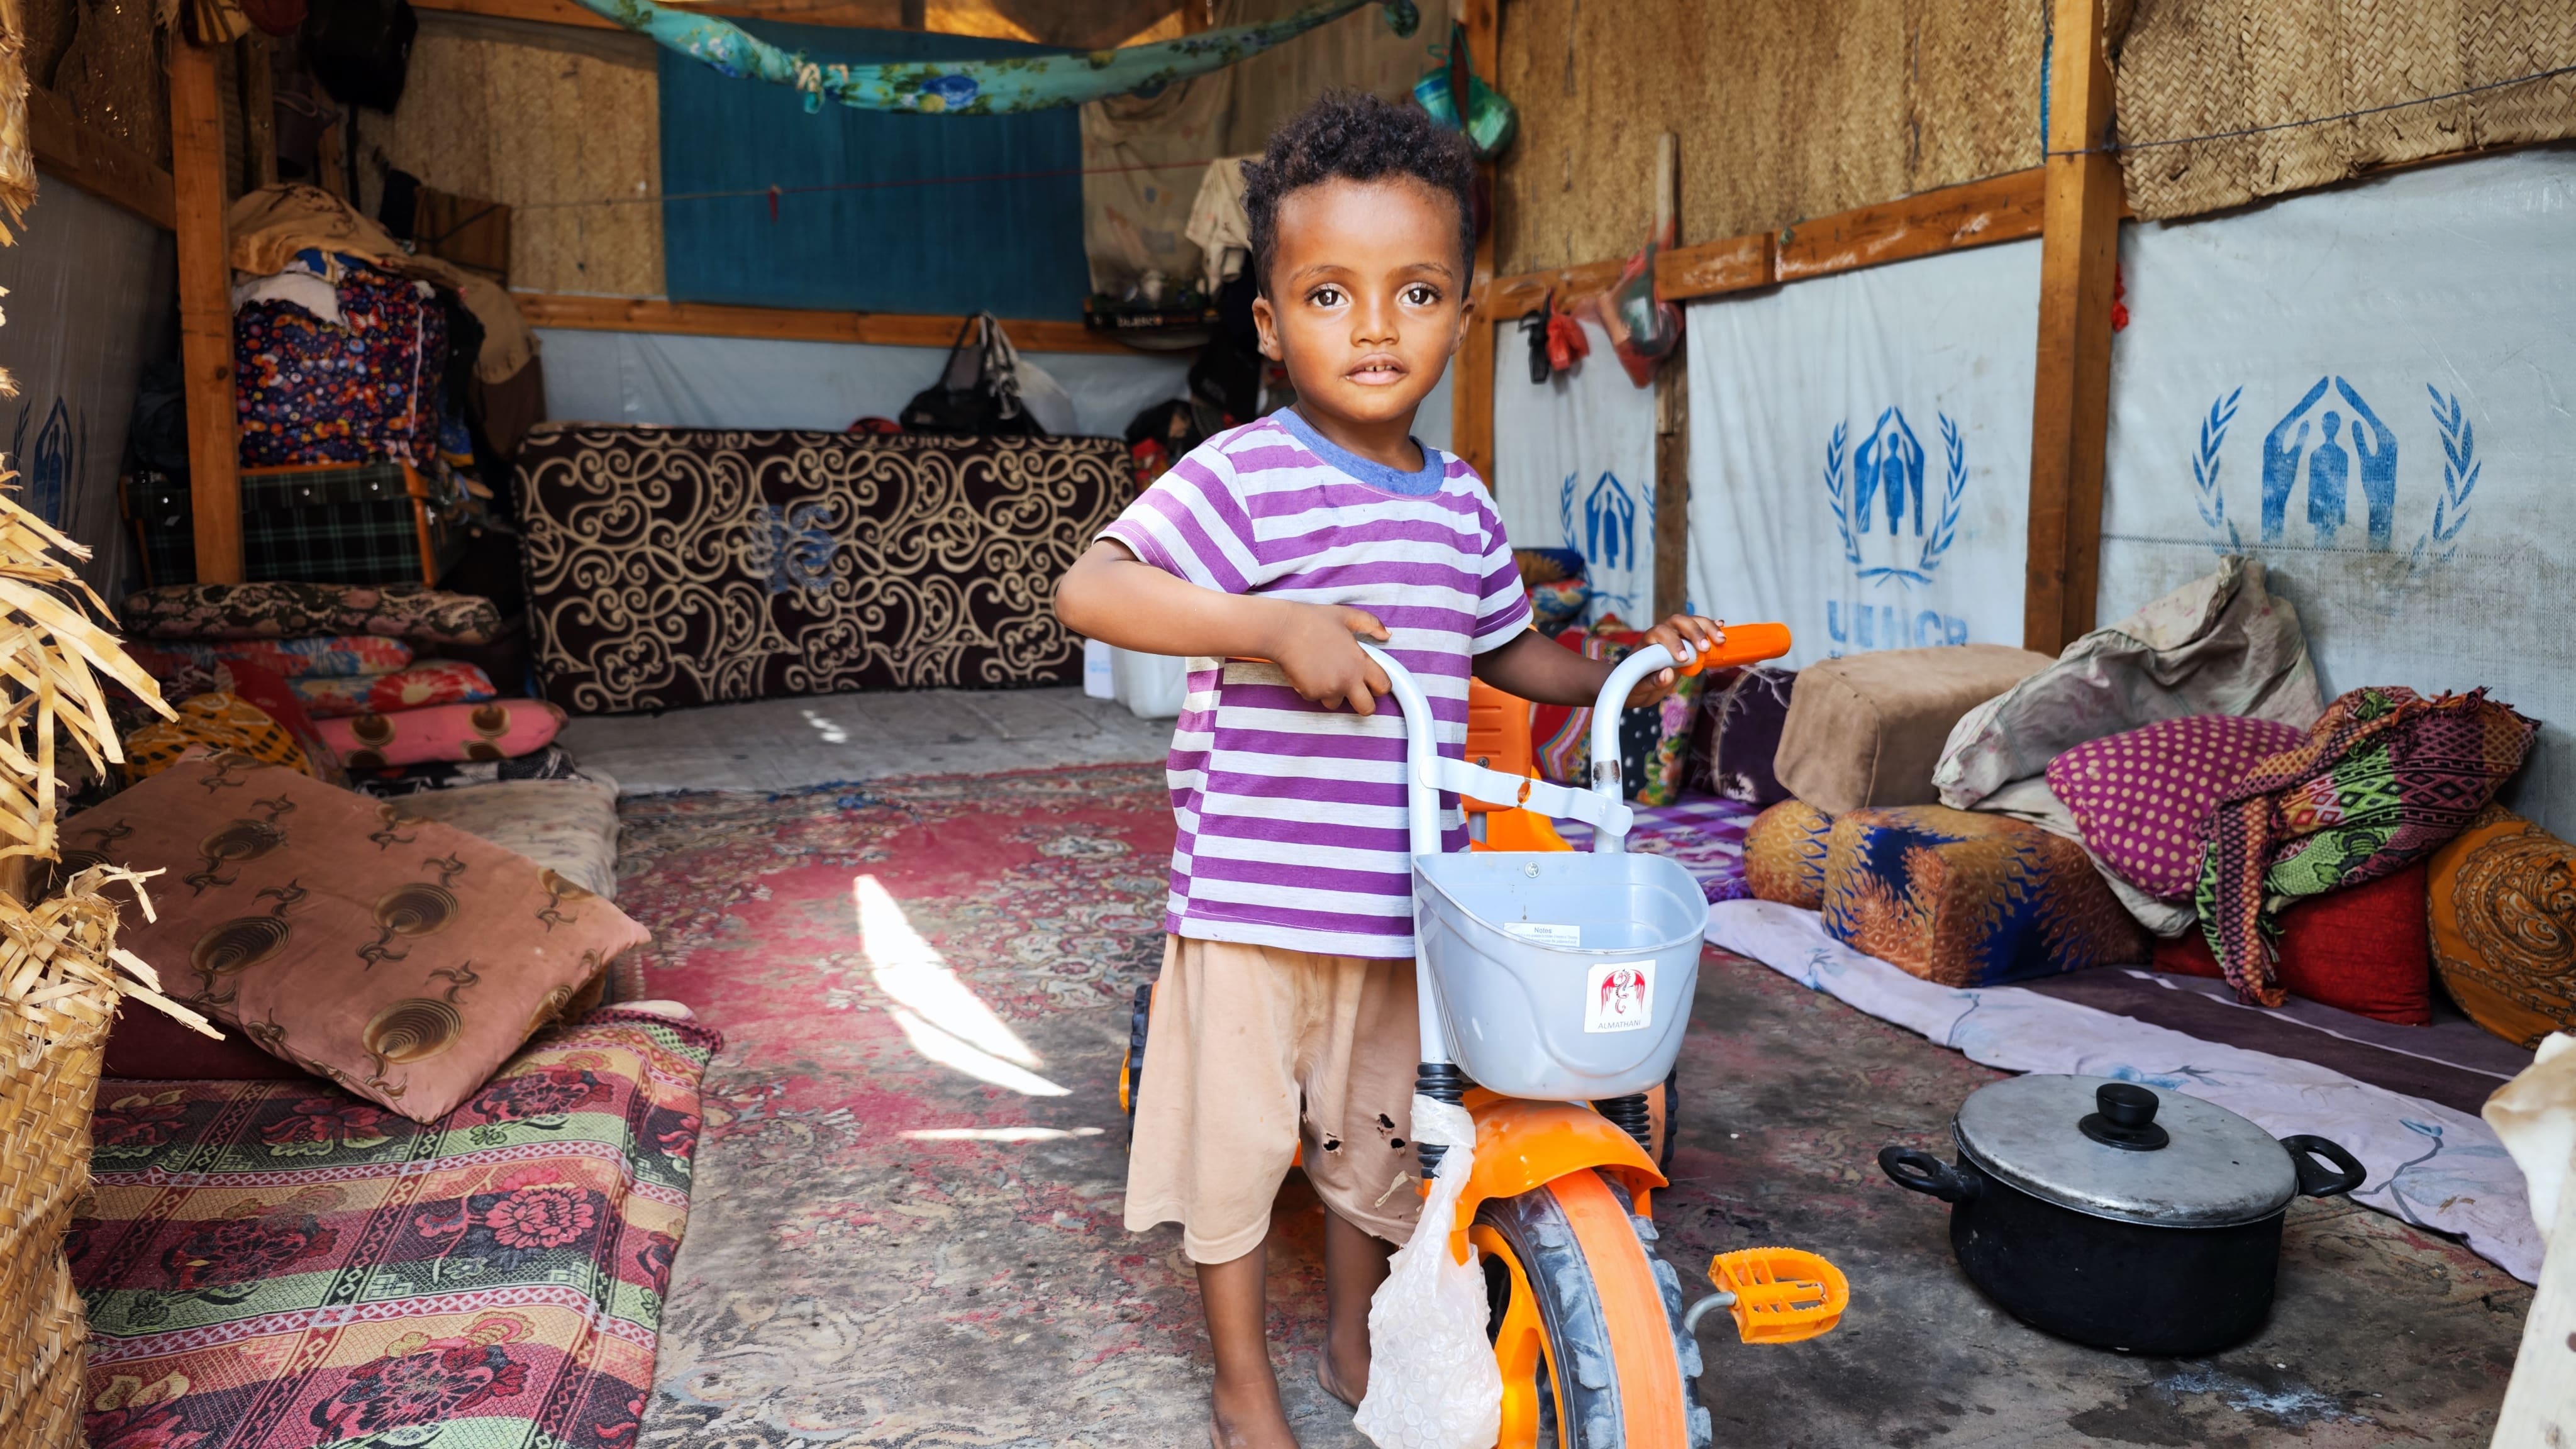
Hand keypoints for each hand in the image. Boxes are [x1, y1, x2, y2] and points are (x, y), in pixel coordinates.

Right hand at [1266, 603, 1391, 714]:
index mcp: (1360, 662)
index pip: (1383, 686)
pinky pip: (1315, 697)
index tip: (1372, 683)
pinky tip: (1307, 671)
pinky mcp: (1311, 693)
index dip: (1379, 686)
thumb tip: (1386, 634)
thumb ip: (1370, 624)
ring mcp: (1329, 689)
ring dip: (1332, 693)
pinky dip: (1312, 688)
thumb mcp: (1347, 616)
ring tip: (1323, 672)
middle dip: (1363, 704)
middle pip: (1367, 709)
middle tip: (1354, 693)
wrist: (1283, 630)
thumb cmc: (1313, 620)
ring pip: (1336, 703)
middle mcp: (1347, 679)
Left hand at [1625, 614, 1725, 707]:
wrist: (1638, 685)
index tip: (1684, 659)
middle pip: (1677, 622)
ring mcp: (1675, 636)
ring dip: (1707, 628)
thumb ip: (1651, 682)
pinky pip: (1698, 630)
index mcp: (1647, 643)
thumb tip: (1667, 674)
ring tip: (1720, 640)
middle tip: (1705, 648)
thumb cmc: (1636, 686)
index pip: (1659, 633)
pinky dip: (1710, 628)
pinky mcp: (1686, 642)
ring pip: (1690, 622)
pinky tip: (1722, 628)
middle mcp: (1661, 634)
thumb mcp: (1639, 689)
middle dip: (1693, 632)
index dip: (1673, 642)